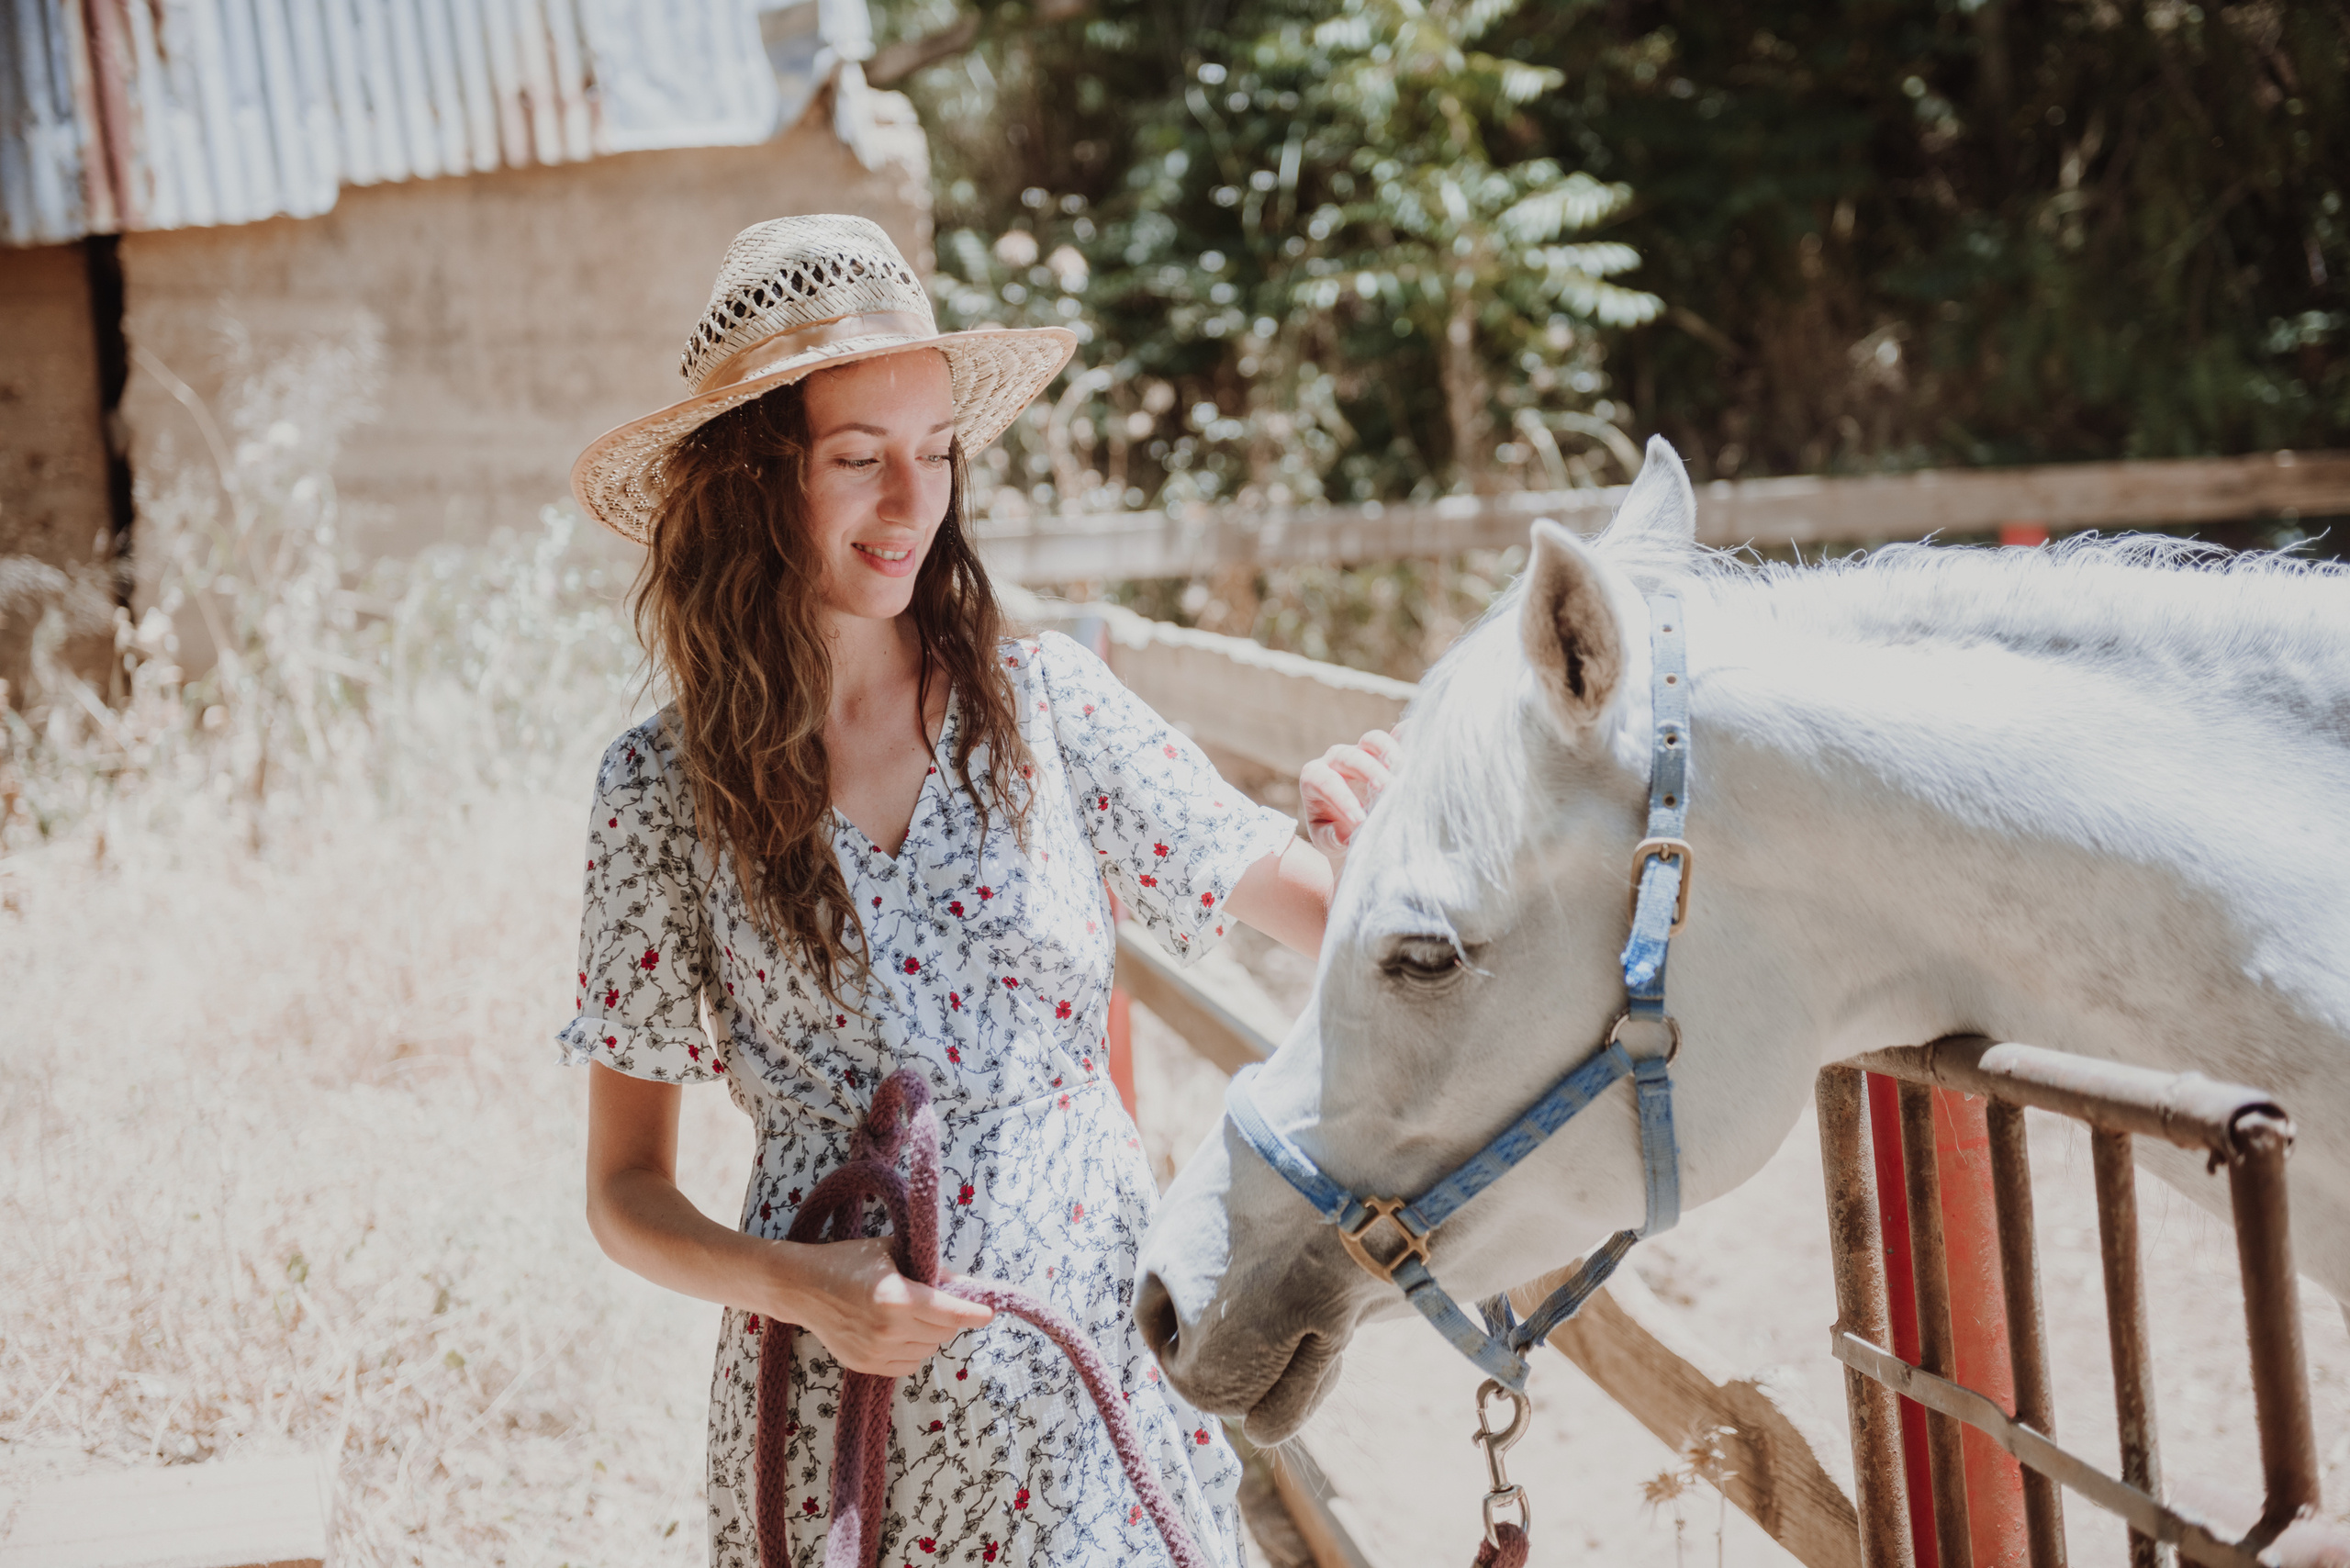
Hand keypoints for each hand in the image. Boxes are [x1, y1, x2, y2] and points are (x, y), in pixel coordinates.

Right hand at [767, 1238, 995, 1376]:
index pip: (948, 1312)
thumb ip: (931, 1268)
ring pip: (927, 1351)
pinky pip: (907, 1365)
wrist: (802, 1287)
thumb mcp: (892, 1251)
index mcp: (896, 1297)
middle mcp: (888, 1330)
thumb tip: (966, 1285)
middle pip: (942, 1333)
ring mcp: (875, 1352)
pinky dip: (912, 1349)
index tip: (988, 1313)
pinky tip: (898, 1330)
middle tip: (936, 1301)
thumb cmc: (849, 1261)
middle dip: (948, 1318)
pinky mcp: (865, 1366)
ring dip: (930, 1334)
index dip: (973, 1313)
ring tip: (910, 1314)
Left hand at [1299, 728, 1398, 860]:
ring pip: (1373, 740)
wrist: (1355, 827)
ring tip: (1403, 769)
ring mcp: (1362, 749)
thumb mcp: (1328, 840)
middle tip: (1388, 789)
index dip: (1343, 799)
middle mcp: (1337, 758)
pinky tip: (1424, 745)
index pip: (1326, 782)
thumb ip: (1332, 837)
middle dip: (1370, 771)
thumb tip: (1345, 835)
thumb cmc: (1336, 834)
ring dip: (1389, 752)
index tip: (1361, 821)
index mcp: (1315, 777)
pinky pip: (1398, 733)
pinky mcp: (1386, 747)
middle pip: (1351, 757)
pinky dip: (1409, 734)